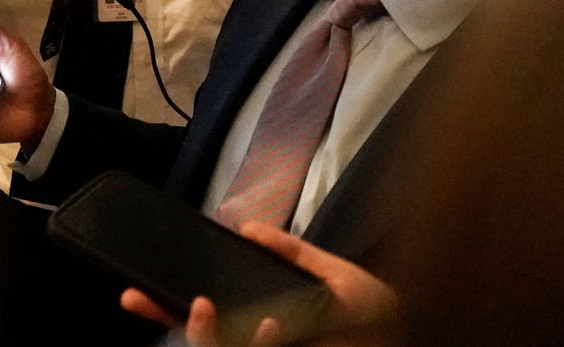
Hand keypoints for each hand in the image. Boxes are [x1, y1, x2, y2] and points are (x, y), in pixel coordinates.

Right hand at [119, 221, 398, 346]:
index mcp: (267, 317)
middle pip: (205, 338)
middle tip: (156, 297)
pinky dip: (259, 342)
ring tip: (208, 307)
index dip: (168, 303)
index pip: (208, 313)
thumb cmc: (381, 317)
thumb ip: (294, 253)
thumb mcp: (337, 277)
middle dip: (174, 319)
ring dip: (211, 334)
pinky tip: (269, 326)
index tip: (135, 289)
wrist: (429, 329)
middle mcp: (264, 340)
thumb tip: (248, 229)